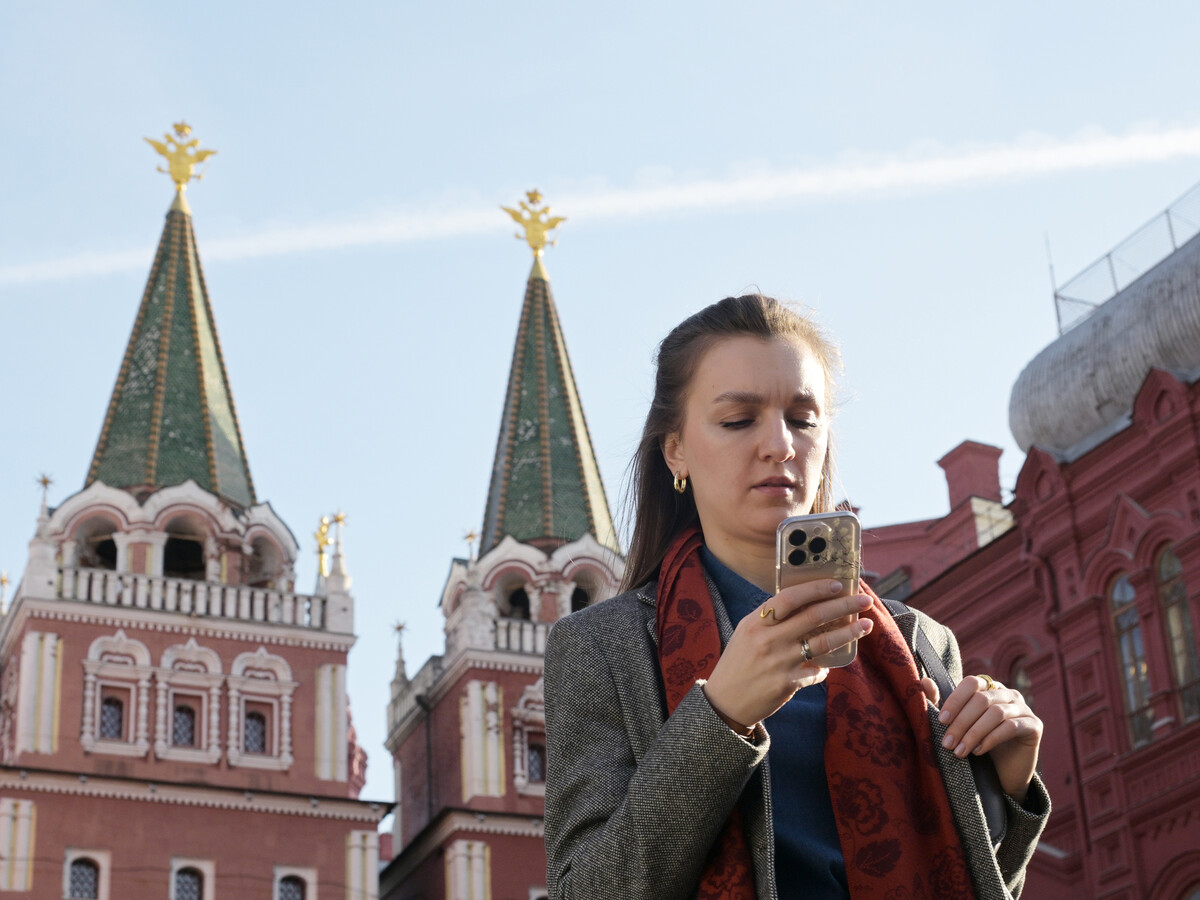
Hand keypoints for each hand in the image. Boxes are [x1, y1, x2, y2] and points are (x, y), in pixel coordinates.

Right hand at [702, 579, 872, 732]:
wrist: (725, 701)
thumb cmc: (738, 662)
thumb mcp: (747, 633)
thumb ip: (771, 619)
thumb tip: (806, 605)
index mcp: (756, 622)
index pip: (790, 597)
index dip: (816, 589)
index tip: (837, 585)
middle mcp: (768, 639)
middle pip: (814, 616)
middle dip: (844, 606)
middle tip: (864, 600)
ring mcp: (778, 661)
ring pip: (823, 642)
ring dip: (848, 633)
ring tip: (865, 625)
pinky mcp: (786, 683)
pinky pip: (816, 672)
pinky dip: (824, 669)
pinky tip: (828, 667)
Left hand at [931, 675, 1042, 803]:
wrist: (1003, 773)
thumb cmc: (976, 744)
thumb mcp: (957, 724)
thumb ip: (940, 703)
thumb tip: (923, 681)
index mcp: (988, 687)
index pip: (971, 683)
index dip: (955, 700)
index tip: (941, 721)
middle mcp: (1008, 693)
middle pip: (982, 699)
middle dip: (961, 722)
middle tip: (947, 743)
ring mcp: (1024, 708)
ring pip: (996, 713)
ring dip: (974, 733)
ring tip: (960, 752)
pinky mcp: (1034, 725)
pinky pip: (1011, 727)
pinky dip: (991, 739)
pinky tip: (979, 751)